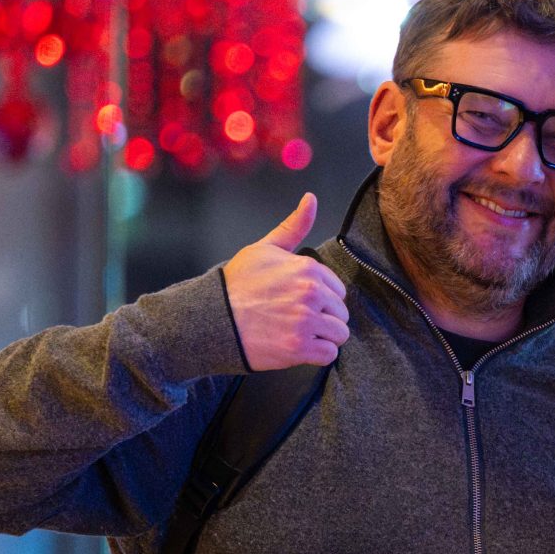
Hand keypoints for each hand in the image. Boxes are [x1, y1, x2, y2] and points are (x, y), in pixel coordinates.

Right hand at [221, 193, 348, 369]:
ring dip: (323, 337)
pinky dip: (317, 355)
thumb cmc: (238, 284)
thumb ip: (293, 227)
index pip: (338, 290)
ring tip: (299, 333)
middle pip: (341, 313)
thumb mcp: (265, 249)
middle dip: (324, 318)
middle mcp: (311, 294)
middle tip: (297, 319)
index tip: (299, 301)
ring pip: (339, 334)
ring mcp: (306, 322)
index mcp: (308, 269)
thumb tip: (311, 198)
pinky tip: (298, 347)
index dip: (322, 297)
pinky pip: (329, 355)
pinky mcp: (299, 349)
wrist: (213, 319)